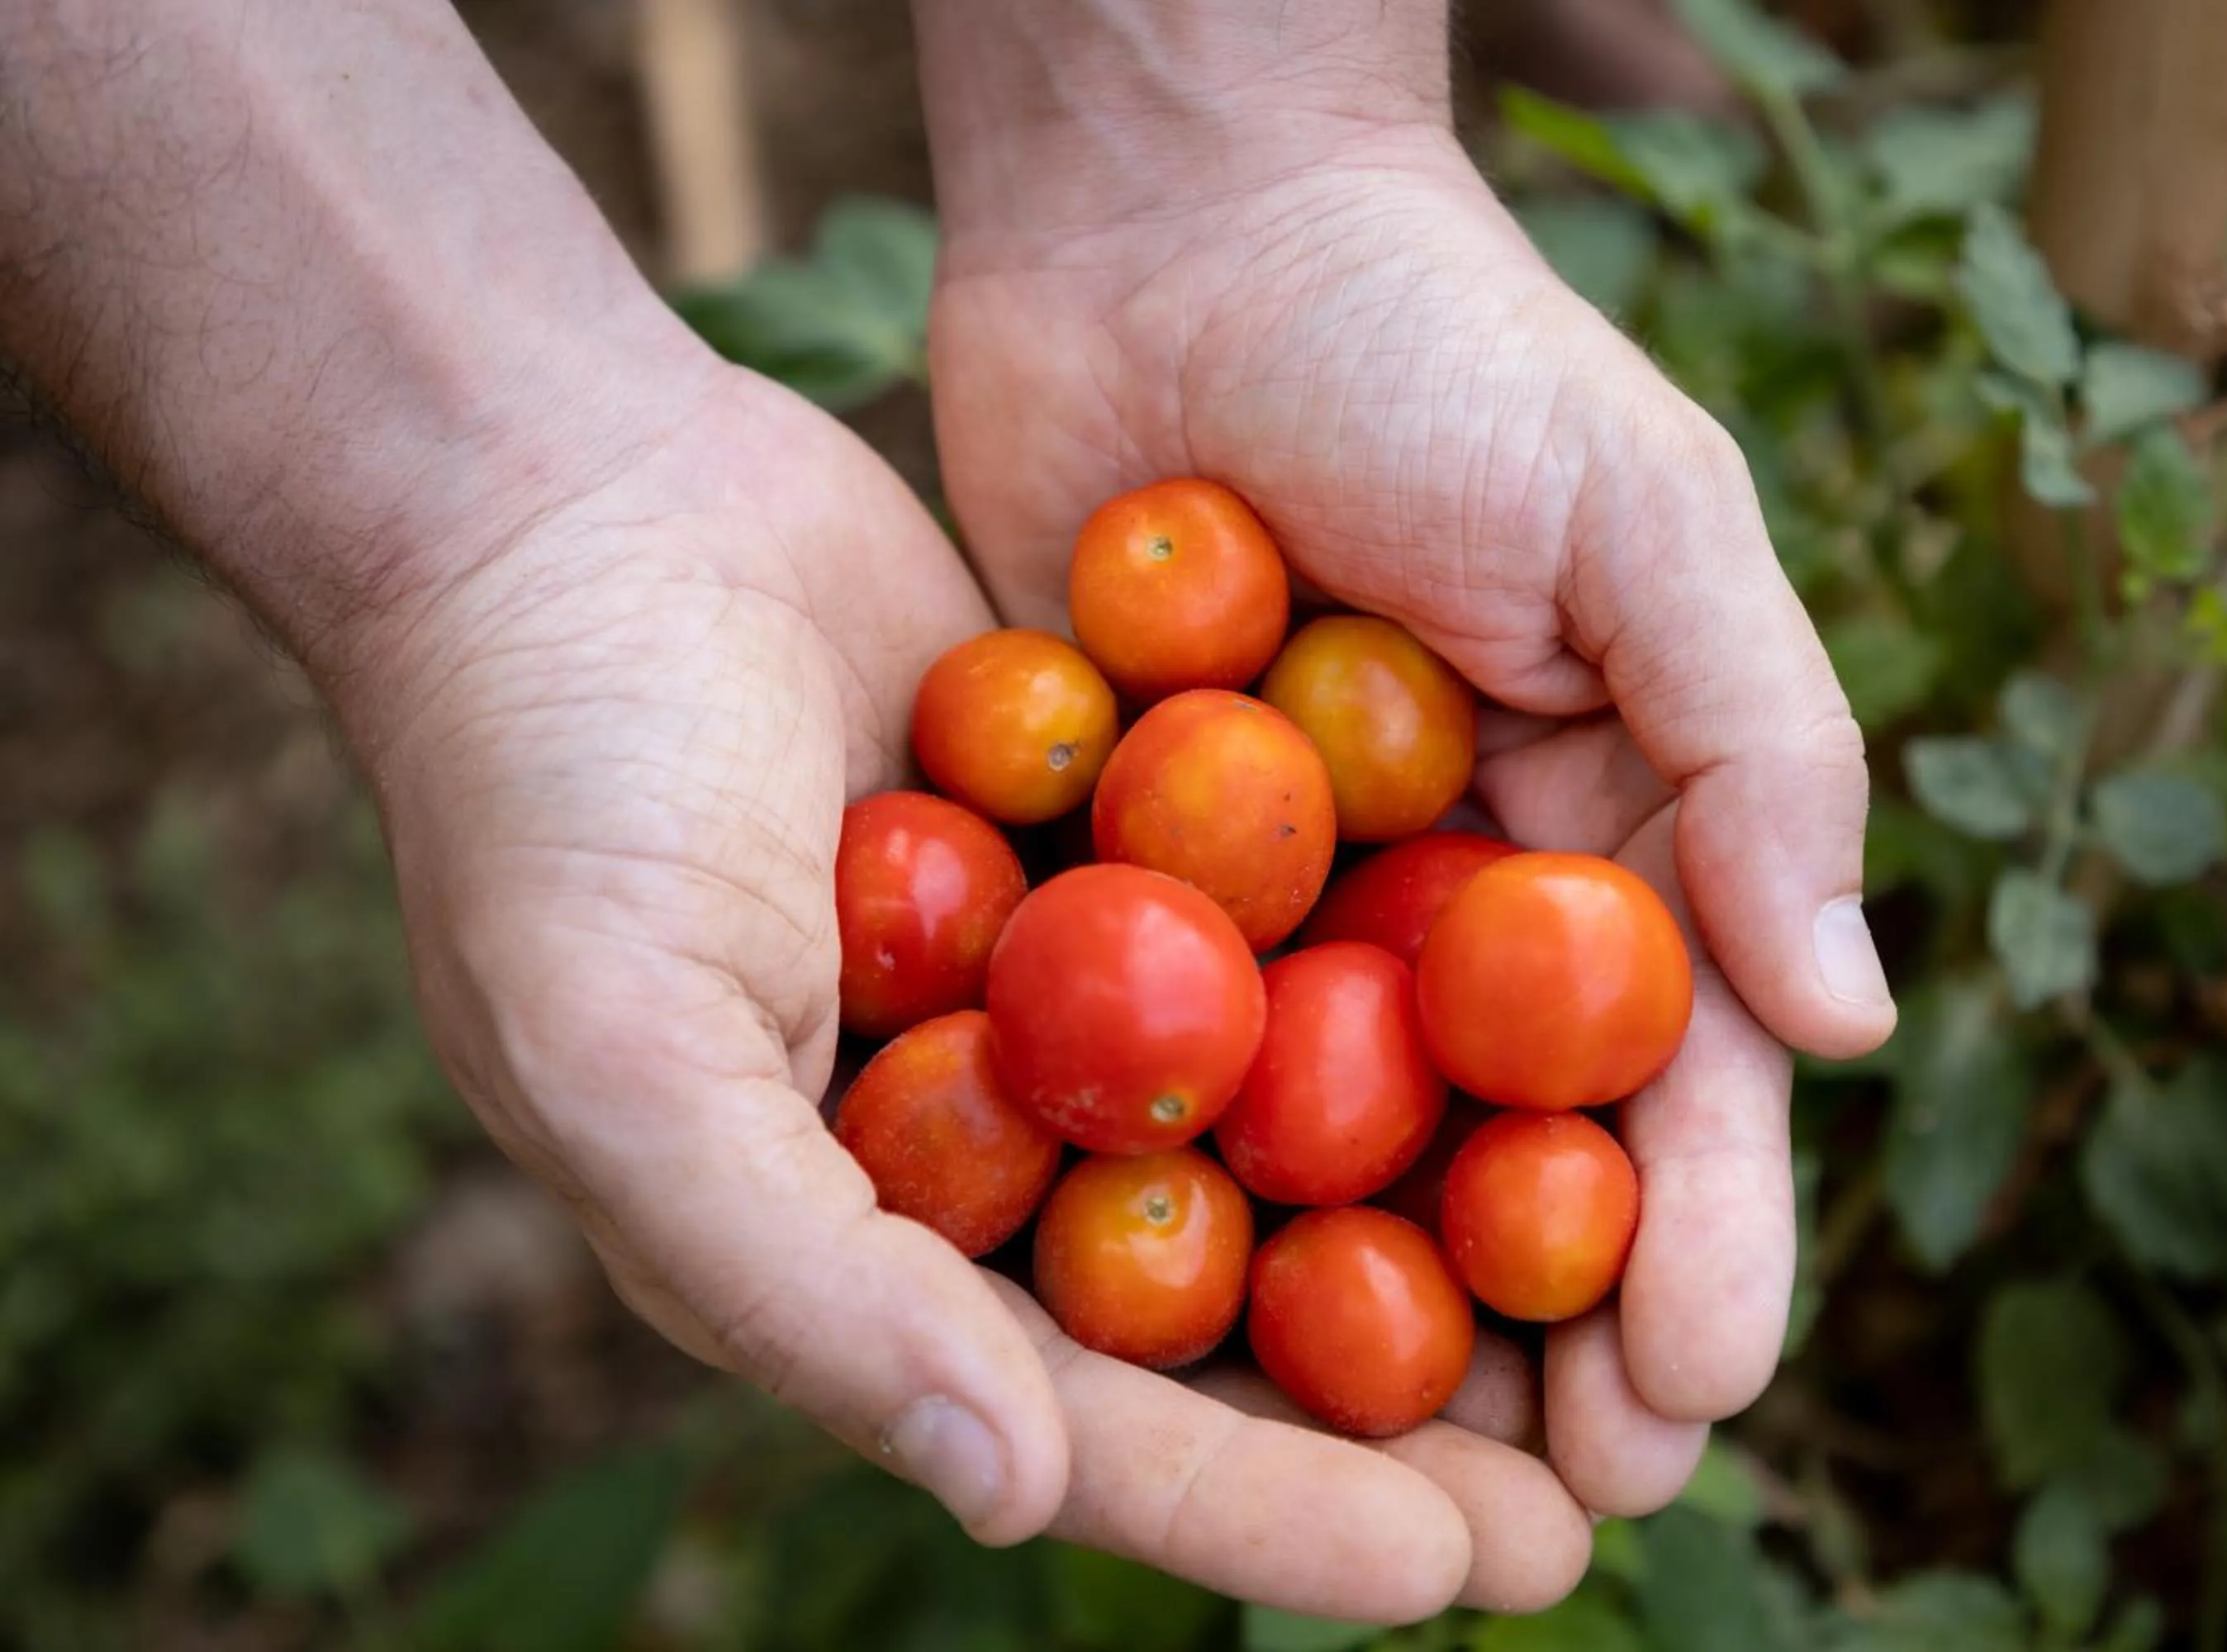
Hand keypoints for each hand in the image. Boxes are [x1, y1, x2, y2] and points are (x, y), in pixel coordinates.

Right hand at [347, 362, 1546, 1618]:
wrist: (563, 498)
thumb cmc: (546, 784)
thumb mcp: (623, 1053)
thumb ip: (804, 1284)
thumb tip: (1012, 1491)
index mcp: (849, 1252)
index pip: (1095, 1428)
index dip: (1280, 1513)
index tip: (1477, 1567)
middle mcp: (968, 1158)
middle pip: (1222, 1330)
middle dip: (1403, 1423)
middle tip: (1607, 1487)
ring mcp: (1049, 1010)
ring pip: (1277, 1163)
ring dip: (1439, 1233)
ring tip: (1631, 1297)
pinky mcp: (1108, 869)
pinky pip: (1275, 967)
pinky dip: (1399, 1018)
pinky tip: (1561, 1046)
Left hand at [922, 43, 1898, 1592]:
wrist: (1171, 224)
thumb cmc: (1433, 341)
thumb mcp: (1646, 520)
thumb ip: (1759, 756)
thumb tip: (1857, 1027)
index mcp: (1604, 834)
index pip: (1676, 1079)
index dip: (1698, 1241)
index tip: (1698, 1393)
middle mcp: (1447, 901)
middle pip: (1506, 1162)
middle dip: (1541, 1341)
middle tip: (1551, 1522)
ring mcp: (1276, 908)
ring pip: (1330, 1160)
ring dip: (1358, 1326)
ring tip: (1367, 1500)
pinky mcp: (1109, 884)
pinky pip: (1141, 1062)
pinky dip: (1153, 1185)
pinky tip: (1147, 1331)